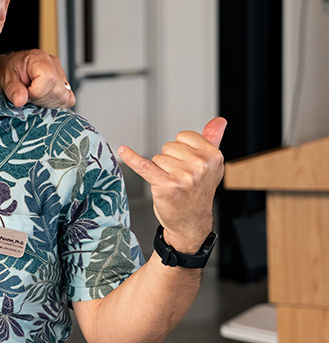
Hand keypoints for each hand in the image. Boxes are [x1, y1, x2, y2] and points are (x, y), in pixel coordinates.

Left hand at [0, 50, 74, 108]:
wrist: (7, 70)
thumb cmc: (6, 71)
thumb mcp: (4, 79)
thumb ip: (12, 90)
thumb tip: (21, 101)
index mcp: (39, 58)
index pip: (48, 78)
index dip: (36, 92)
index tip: (25, 94)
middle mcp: (53, 64)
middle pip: (57, 90)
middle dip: (40, 100)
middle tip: (27, 96)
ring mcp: (60, 74)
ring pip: (63, 97)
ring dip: (46, 103)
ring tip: (33, 96)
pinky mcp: (63, 84)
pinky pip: (68, 99)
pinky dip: (56, 104)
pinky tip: (43, 100)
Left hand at [118, 118, 226, 252]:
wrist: (190, 222)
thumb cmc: (198, 192)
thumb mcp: (211, 165)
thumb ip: (213, 139)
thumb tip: (219, 121)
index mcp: (213, 156)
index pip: (184, 136)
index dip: (182, 149)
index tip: (188, 163)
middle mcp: (200, 166)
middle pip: (169, 147)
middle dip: (170, 160)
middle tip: (181, 177)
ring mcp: (183, 176)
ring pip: (158, 158)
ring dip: (161, 170)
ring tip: (173, 184)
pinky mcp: (165, 185)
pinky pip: (144, 165)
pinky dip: (132, 158)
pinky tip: (123, 150)